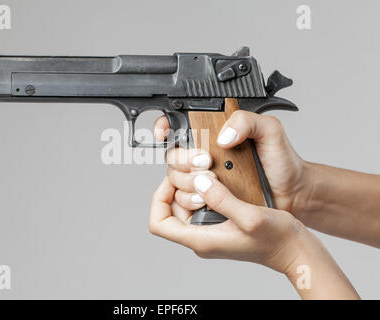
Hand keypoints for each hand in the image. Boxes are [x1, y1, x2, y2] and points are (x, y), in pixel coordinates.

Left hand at [149, 174, 304, 272]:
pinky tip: (217, 181)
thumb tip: (199, 183)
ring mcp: (208, 232)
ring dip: (190, 187)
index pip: (159, 223)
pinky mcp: (218, 225)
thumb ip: (222, 200)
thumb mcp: (250, 216)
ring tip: (207, 174)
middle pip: (169, 210)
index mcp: (201, 239)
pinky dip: (203, 190)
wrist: (293, 249)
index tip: (174, 181)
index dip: (159, 199)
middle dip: (177, 187)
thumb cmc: (276, 239)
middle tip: (196, 172)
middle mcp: (200, 237)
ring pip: (183, 206)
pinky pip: (198, 206)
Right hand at [154, 111, 311, 214]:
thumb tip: (222, 137)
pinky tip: (206, 199)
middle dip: (183, 159)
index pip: (179, 124)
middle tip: (207, 163)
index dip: (165, 126)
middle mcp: (204, 155)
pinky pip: (184, 199)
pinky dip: (190, 199)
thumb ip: (247, 121)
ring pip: (175, 178)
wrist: (292, 193)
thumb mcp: (270, 131)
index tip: (164, 133)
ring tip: (212, 183)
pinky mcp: (206, 198)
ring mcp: (204, 178)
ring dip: (187, 181)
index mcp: (215, 134)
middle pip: (172, 155)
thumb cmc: (282, 161)